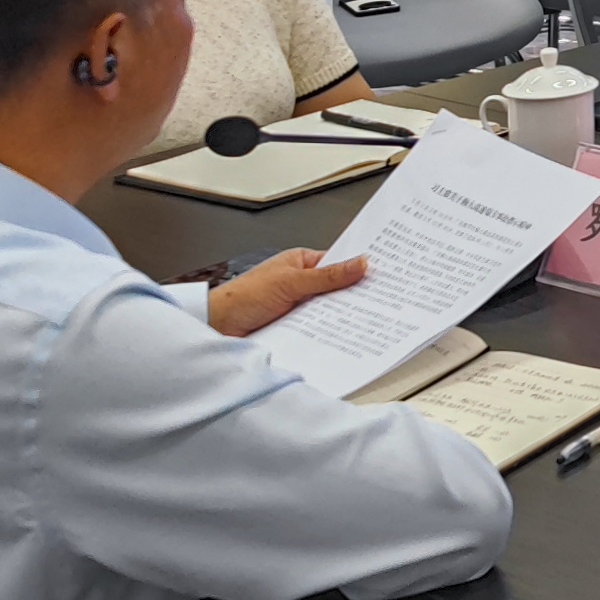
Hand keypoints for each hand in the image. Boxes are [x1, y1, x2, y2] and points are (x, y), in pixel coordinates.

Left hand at [209, 249, 367, 336]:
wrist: (216, 328)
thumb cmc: (242, 297)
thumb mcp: (290, 282)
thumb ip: (327, 276)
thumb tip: (360, 263)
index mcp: (301, 262)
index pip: (338, 262)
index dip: (359, 267)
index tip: (383, 273)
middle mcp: (301, 284)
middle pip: (337, 289)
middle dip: (353, 295)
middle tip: (381, 300)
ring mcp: (298, 307)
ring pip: (328, 311)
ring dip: (340, 317)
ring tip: (364, 320)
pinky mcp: (294, 329)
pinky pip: (317, 329)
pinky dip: (327, 333)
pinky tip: (341, 337)